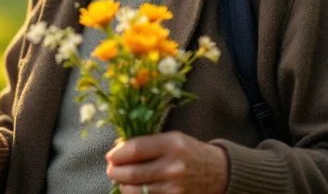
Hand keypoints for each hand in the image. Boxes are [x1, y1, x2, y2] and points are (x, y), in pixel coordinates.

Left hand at [105, 131, 227, 193]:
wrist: (217, 171)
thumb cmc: (189, 151)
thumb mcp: (171, 138)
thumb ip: (146, 143)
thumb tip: (118, 149)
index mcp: (171, 144)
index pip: (135, 149)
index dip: (117, 154)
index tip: (110, 155)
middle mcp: (173, 166)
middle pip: (133, 173)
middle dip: (115, 172)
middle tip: (110, 169)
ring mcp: (174, 187)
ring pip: (137, 190)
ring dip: (123, 185)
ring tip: (121, 179)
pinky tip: (133, 189)